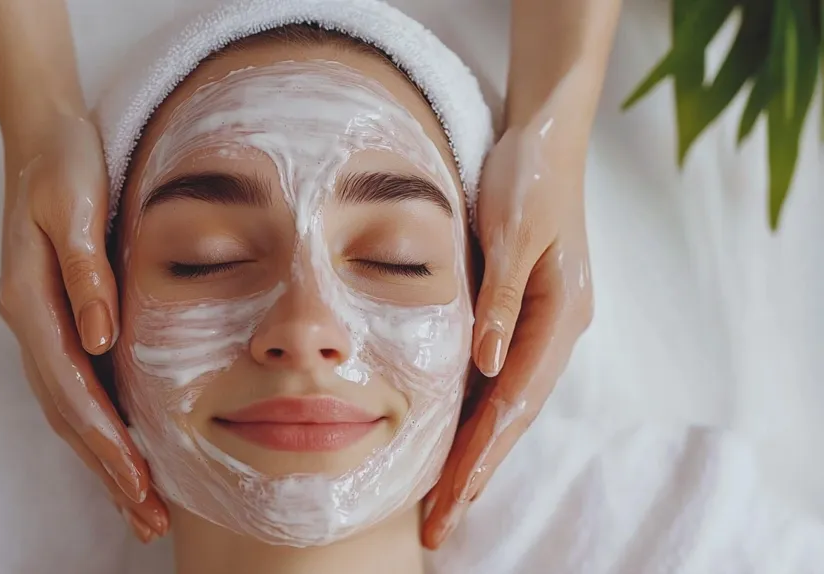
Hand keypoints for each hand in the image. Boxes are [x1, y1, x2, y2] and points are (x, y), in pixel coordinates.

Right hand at [0, 115, 167, 540]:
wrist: (42, 135)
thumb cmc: (63, 164)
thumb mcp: (73, 204)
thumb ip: (85, 271)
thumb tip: (100, 338)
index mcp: (29, 303)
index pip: (70, 389)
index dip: (105, 440)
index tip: (138, 481)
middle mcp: (31, 324)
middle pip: (68, 414)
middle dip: (109, 469)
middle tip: (147, 520)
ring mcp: (43, 325)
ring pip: (71, 409)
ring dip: (105, 459)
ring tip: (141, 505)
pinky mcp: (61, 319)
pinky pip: (79, 386)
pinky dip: (102, 425)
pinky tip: (129, 448)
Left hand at [422, 116, 594, 548]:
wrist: (543, 134)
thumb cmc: (528, 175)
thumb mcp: (513, 229)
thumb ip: (502, 298)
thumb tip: (488, 365)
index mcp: (562, 315)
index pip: (515, 402)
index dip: (482, 455)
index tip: (450, 501)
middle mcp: (556, 329)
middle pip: (512, 415)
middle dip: (475, 472)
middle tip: (437, 525)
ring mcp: (540, 323)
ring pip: (504, 402)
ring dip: (474, 450)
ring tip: (439, 500)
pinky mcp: (522, 312)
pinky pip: (497, 375)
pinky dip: (473, 412)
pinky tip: (449, 436)